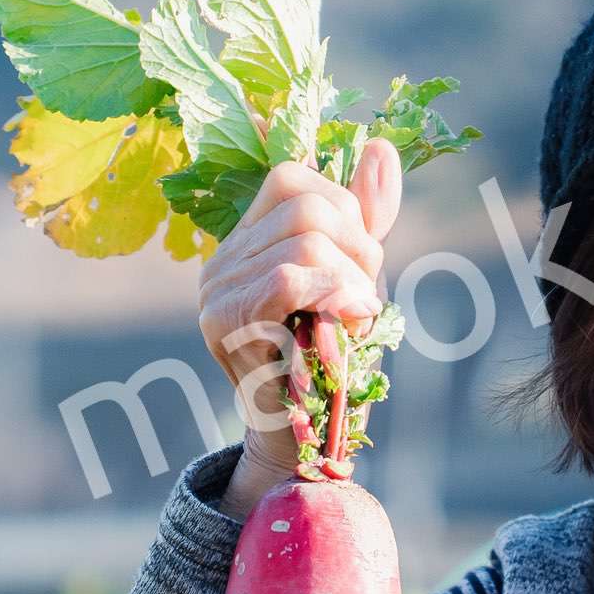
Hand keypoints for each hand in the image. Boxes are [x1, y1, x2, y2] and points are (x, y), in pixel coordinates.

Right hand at [195, 138, 400, 517]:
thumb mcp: (353, 280)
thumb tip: (378, 145)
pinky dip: (333, 295)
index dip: (346, 211)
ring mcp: (215, 292)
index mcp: (244, 242)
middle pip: (308, 204)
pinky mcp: (225, 325)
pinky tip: (345, 322)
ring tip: (350, 320)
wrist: (305, 447)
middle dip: (359, 249)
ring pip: (307, 238)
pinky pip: (289, 277)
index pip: (294, 179)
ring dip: (353, 280)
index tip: (357, 266)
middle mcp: (219, 261)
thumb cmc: (329, 366)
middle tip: (359, 301)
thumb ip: (364, 216)